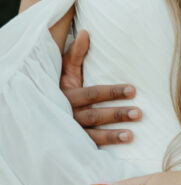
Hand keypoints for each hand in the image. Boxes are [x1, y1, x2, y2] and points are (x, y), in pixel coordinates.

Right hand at [61, 30, 141, 145]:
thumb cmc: (58, 88)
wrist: (39, 114)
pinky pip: (90, 150)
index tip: (133, 89)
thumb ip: (75, 54)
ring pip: (93, 136)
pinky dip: (104, 150)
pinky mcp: (75, 146)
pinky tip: (120, 152)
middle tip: (138, 113)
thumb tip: (86, 32)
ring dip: (112, 136)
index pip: (92, 93)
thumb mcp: (64, 71)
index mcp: (67, 95)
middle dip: (117, 114)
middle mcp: (68, 115)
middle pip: (95, 115)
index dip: (112, 92)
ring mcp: (72, 133)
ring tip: (131, 136)